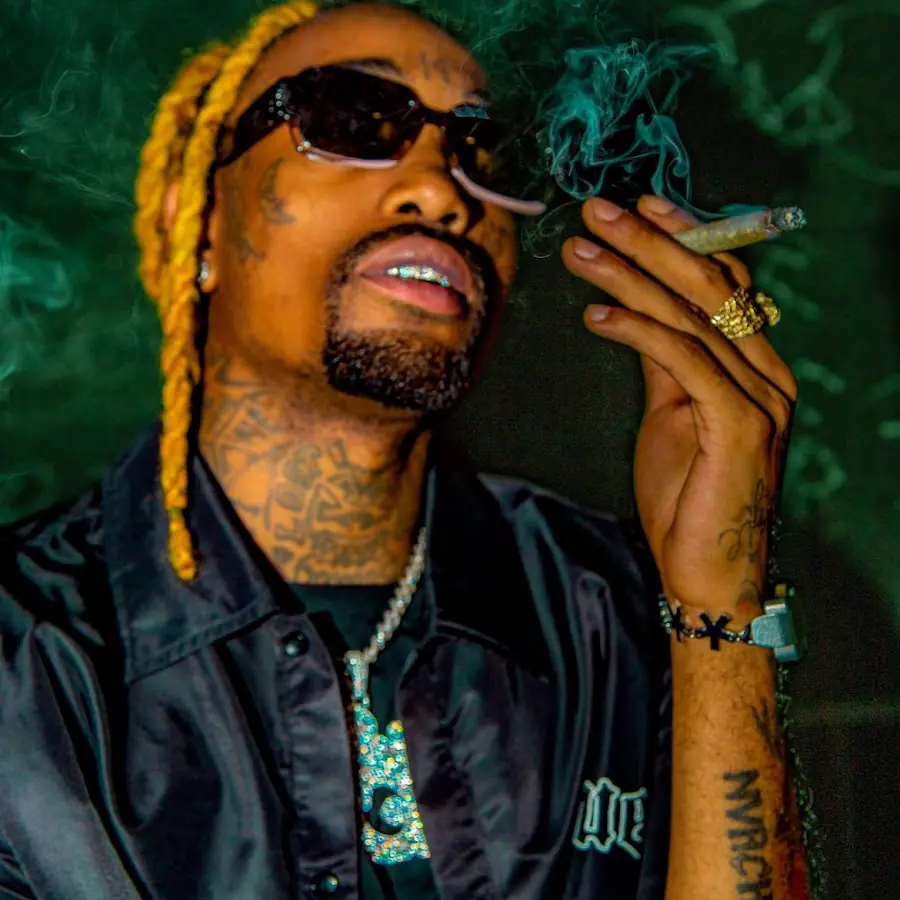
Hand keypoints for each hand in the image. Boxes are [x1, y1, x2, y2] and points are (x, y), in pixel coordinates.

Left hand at [562, 195, 798, 614]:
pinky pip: (683, 359)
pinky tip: (596, 315)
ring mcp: (760, 398)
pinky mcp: (740, 424)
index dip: (685, 236)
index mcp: (754, 365)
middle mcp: (767, 372)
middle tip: (596, 210)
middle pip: (709, 284)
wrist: (708, 572)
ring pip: (692, 315)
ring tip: (580, 251)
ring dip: (630, 275)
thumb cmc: (687, 494)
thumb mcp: (671, 412)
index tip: (638, 205)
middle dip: (651, 239)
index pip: (725, 281)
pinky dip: (638, 330)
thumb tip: (635, 309)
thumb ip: (664, 360)